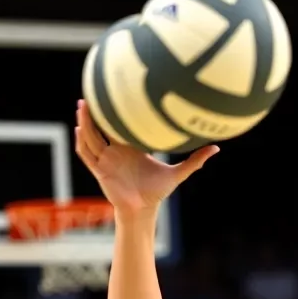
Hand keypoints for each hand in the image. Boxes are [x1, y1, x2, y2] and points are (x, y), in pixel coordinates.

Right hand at [75, 100, 218, 215]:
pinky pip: (87, 154)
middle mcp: (115, 150)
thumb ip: (195, 160)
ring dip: (85, 121)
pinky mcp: (100, 170)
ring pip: (91, 136)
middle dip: (95, 110)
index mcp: (130, 147)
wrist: (144, 210)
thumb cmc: (157, 191)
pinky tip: (80, 129)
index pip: (120, 123)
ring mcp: (106, 160)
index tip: (117, 89)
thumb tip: (216, 148)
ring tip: (82, 104)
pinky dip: (83, 142)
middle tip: (92, 88)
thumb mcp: (177, 173)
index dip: (116, 108)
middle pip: (101, 125)